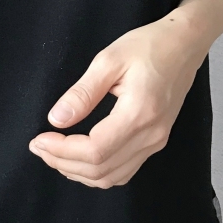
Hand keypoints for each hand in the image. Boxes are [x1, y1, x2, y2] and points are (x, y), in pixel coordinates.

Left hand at [28, 18, 206, 187]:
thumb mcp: (109, 59)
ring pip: (112, 177)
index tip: (38, 139)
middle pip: (101, 170)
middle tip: (39, 147)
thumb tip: (56, 119)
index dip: (62, 151)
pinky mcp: (156, 141)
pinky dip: (97, 172)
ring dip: (78, 172)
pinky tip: (78, 158)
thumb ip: (82, 93)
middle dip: (63, 163)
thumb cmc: (149, 45)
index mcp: (140, 113)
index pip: (95, 151)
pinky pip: (123, 171)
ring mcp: (156, 142)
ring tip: (53, 153)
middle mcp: (151, 135)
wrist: (184, 45)